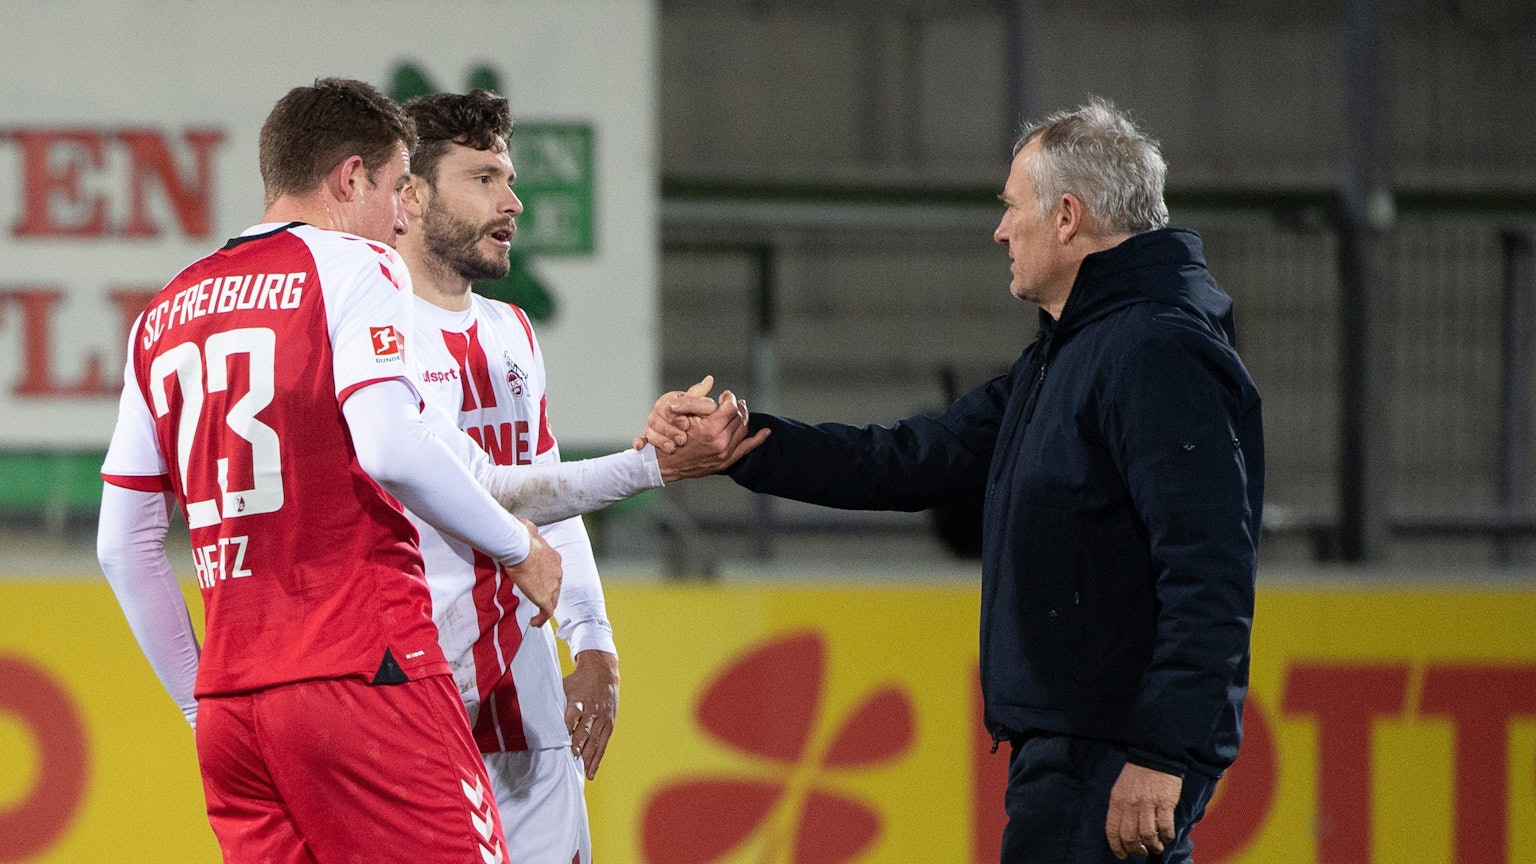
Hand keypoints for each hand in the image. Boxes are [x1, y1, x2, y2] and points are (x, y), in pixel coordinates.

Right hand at [505, 518, 561, 627]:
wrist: (520, 547)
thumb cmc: (521, 537)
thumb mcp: (527, 529)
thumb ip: (528, 529)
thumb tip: (524, 523)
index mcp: (554, 558)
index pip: (553, 572)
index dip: (547, 579)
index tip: (537, 583)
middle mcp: (557, 572)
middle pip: (556, 587)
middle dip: (548, 594)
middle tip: (537, 600)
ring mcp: (553, 586)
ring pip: (553, 600)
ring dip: (545, 607)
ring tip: (537, 616)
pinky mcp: (545, 597)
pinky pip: (547, 612)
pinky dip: (541, 619)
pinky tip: (534, 622)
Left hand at [563, 650, 618, 779]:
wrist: (603, 671)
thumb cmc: (579, 682)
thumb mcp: (564, 686)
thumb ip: (555, 703)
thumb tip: (536, 717)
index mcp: (579, 699)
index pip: (572, 714)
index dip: (566, 726)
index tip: (560, 739)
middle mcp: (592, 709)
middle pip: (585, 730)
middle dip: (578, 744)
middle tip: (571, 757)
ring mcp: (603, 718)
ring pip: (595, 740)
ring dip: (587, 756)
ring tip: (580, 771)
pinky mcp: (609, 724)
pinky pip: (603, 744)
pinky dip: (597, 758)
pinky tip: (590, 772)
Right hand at [632, 376, 719, 453]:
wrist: (681, 428)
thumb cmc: (689, 412)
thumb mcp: (694, 402)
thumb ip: (699, 395)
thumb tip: (709, 380)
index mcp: (668, 400)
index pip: (670, 405)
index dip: (677, 416)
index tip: (686, 423)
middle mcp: (657, 412)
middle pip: (658, 419)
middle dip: (670, 430)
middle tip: (682, 439)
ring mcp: (651, 425)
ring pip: (651, 431)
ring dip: (661, 440)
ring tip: (672, 448)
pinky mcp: (647, 437)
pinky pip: (641, 439)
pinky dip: (639, 442)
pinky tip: (639, 446)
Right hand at [655, 389, 769, 480]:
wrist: (665, 463)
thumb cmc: (670, 436)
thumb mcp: (680, 413)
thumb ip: (695, 396)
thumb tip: (709, 379)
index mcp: (710, 429)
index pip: (730, 407)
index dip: (729, 398)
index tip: (725, 395)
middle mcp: (720, 443)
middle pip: (738, 418)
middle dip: (737, 407)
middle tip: (733, 402)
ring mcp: (724, 454)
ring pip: (743, 431)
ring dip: (744, 418)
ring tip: (740, 411)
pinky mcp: (725, 462)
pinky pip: (746, 449)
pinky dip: (758, 440)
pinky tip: (766, 432)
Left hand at [1105, 762, 1181, 858]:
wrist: (1154, 756)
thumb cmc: (1136, 775)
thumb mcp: (1120, 790)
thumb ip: (1119, 809)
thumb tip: (1120, 833)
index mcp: (1117, 801)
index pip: (1112, 831)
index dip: (1117, 847)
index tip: (1123, 855)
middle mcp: (1130, 805)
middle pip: (1130, 837)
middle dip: (1136, 850)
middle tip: (1142, 852)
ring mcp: (1148, 804)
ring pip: (1147, 835)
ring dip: (1153, 846)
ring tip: (1156, 847)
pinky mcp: (1165, 803)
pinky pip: (1165, 827)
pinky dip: (1166, 836)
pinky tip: (1167, 836)